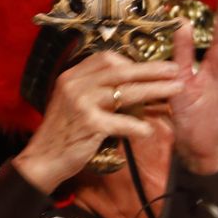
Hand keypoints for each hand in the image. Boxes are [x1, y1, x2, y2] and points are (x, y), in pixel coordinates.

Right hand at [14, 51, 184, 191]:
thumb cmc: (62, 132)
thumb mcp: (70, 102)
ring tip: (175, 90)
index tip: (150, 67)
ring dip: (154, 90)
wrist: (42, 159)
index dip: (131, 61)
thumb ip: (92, 89)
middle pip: (121, 71)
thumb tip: (124, 82)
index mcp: (72, 76)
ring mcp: (81, 104)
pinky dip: (137, 126)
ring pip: (126, 92)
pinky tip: (148, 130)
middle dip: (151, 69)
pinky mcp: (89, 125)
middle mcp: (75, 85)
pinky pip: (121, 122)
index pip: (106, 58)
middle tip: (174, 69)